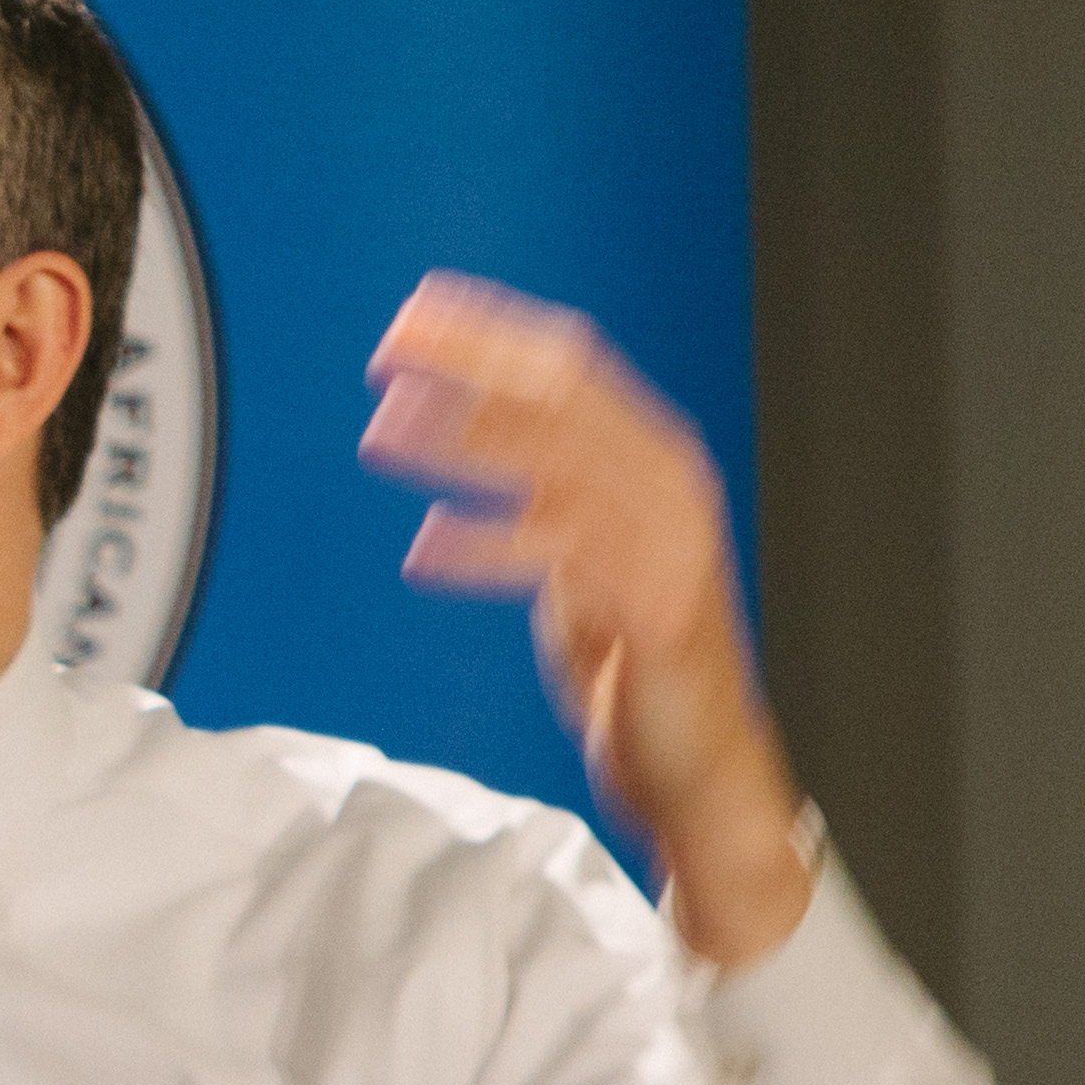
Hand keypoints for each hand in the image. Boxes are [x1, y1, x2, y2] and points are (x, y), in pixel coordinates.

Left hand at [361, 275, 813, 963]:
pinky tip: (426, 544)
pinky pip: (566, 559)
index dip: (491, 335)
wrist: (699, 767)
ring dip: (467, 442)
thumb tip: (466, 427)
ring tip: (386, 431)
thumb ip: (543, 493)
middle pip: (565, 397)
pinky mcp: (656, 611)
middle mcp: (670, 488)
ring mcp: (671, 547)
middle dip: (473, 364)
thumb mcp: (579, 557)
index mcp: (653, 462)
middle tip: (388, 353)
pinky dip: (492, 546)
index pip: (571, 368)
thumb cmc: (635, 663)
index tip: (413, 318)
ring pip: (560, 465)